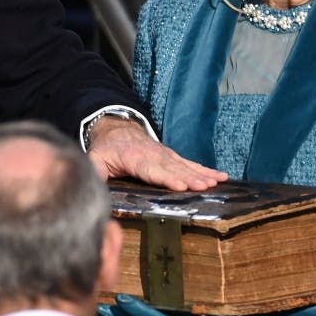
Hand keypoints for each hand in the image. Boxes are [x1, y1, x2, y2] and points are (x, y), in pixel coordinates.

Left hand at [87, 116, 226, 190]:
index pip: (151, 170)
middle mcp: (153, 155)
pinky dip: (206, 170)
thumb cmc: (106, 149)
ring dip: (201, 174)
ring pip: (184, 165)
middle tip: (204, 187)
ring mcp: (165, 155)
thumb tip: (94, 186)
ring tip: (216, 182)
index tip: (180, 185)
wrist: (117, 128)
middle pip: (172, 168)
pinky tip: (221, 176)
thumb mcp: (95, 159)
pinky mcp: (173, 156)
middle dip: (189, 177)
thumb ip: (96, 172)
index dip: (166, 177)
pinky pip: (190, 163)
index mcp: (133, 158)